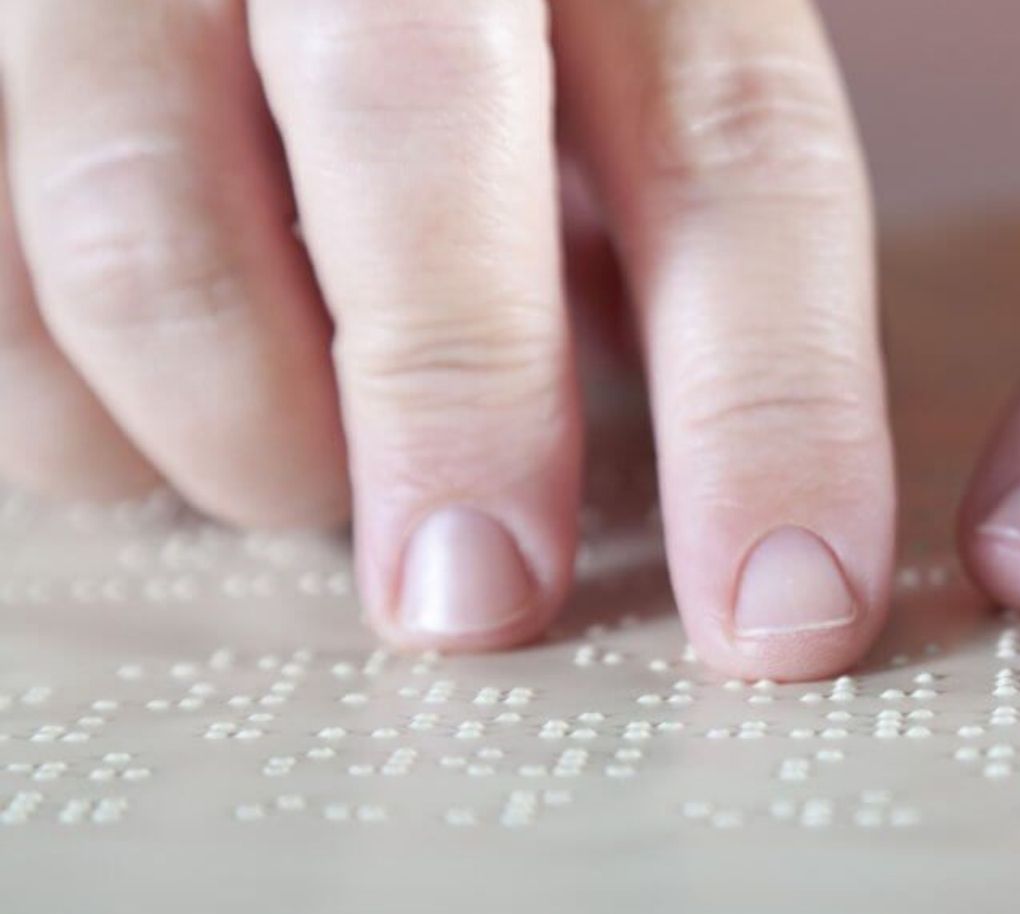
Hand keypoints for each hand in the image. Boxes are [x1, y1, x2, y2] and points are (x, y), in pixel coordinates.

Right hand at [0, 0, 892, 679]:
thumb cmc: (488, 46)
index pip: (735, 147)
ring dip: (248, 424)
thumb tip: (730, 492)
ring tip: (307, 484)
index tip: (790, 612)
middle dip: (459, 398)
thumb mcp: (613, 82)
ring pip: (147, 216)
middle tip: (478, 601)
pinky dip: (89, 418)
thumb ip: (662, 227)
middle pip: (419, 120)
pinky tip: (162, 420)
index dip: (775, 402)